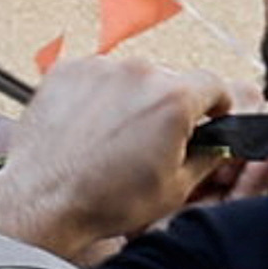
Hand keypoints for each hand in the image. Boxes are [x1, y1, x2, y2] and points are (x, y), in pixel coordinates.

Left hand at [0, 56, 236, 266]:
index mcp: (173, 98)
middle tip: (153, 143)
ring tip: (116, 141)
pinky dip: (99, 98)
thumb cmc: (105, 199)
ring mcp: (99, 68)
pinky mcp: (68, 71)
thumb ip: (210, 154)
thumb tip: (222, 141)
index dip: (217, 106)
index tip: (210, 118)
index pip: (214, 84)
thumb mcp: (177, 187)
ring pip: (133, 79)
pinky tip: (92, 130)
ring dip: (133, 101)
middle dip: (169, 107)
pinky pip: (97, 77)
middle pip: (171, 80)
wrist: (44, 200)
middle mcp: (138, 73)